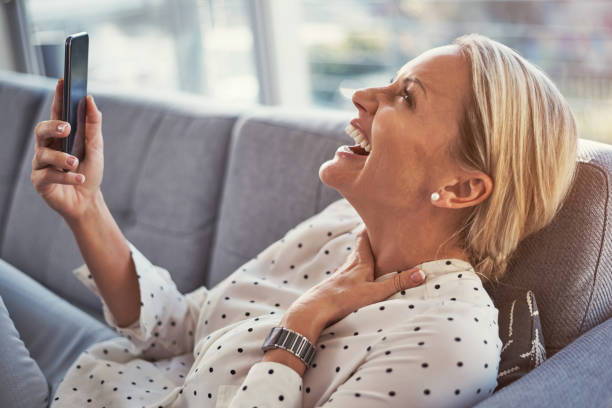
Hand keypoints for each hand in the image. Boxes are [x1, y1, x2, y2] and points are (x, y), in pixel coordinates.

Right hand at [30, 78, 104, 221]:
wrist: (87, 201)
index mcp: (60, 137)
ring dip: (63, 158)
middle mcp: (47, 148)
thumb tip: (90, 100)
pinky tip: (80, 178)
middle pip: (40, 130)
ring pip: (45, 154)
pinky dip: (67, 177)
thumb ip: (93, 125)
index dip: (58, 97)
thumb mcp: (96, 148)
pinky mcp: (39, 182)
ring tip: (76, 163)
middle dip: (52, 126)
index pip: (56, 113)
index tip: (62, 81)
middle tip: (66, 127)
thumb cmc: (90, 172)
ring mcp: (41, 165)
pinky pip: (49, 175)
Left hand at [286, 226, 426, 328]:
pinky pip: (349, 272)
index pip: (365, 237)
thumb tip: (422, 273)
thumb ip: (398, 283)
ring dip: (363, 254)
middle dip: (369, 237)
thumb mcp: (375, 292)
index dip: (371, 226)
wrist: (315, 309)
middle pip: (360, 246)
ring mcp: (342, 275)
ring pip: (354, 259)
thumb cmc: (344, 298)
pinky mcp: (336, 285)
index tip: (379, 215)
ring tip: (373, 252)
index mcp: (360, 262)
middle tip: (379, 230)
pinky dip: (356, 269)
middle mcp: (350, 264)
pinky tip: (357, 276)